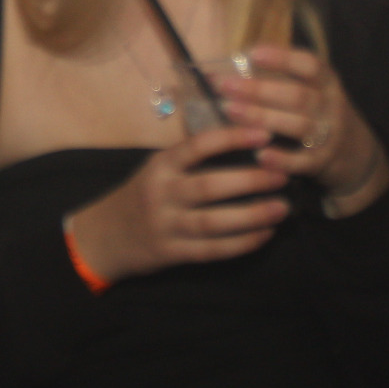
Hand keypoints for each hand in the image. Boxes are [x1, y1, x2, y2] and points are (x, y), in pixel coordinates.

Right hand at [66, 125, 288, 283]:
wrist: (106, 235)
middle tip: (282, 175)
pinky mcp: (172, 253)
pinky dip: (240, 244)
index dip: (232, 138)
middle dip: (250, 180)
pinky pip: (211, 250)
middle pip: (209, 186)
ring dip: (252, 216)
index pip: (197, 146)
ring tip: (282, 208)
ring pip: (213, 222)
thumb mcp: (158, 168)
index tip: (264, 134)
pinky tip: (264, 235)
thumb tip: (243, 141)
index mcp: (161, 165)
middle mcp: (161, 193)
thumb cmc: (142, 194)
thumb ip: (192, 158)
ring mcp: (166, 226)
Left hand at [215, 45, 388, 216]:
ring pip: (298, 125)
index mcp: (326, 81)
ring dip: (262, 117)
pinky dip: (281, 158)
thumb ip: (278, 78)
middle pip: (297, 95)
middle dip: (259, 90)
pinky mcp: (323, 162)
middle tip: (225, 85)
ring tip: (230, 111)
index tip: (252, 53)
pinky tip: (259, 155)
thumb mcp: (311, 90)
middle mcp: (331, 105)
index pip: (309, 64)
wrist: (355, 153)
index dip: (282, 58)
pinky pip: (302, 161)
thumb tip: (226, 66)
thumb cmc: (317, 112)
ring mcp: (329, 134)